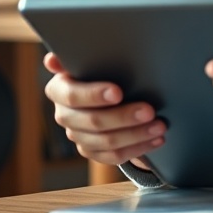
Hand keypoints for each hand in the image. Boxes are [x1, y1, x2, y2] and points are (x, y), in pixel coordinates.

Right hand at [43, 52, 166, 166]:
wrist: (104, 91)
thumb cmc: (98, 70)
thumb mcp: (89, 59)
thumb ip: (76, 56)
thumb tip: (52, 59)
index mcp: (59, 90)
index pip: (72, 96)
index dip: (94, 95)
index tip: (118, 92)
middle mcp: (64, 115)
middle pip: (93, 121)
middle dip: (124, 117)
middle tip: (149, 110)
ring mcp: (77, 136)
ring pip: (107, 142)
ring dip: (137, 135)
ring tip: (160, 126)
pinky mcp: (91, 151)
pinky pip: (114, 156)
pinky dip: (138, 148)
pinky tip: (156, 140)